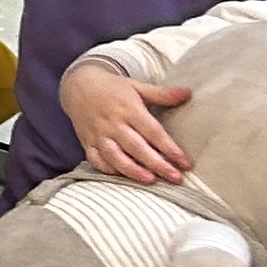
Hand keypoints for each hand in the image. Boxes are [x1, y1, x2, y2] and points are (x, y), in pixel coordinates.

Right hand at [64, 62, 192, 184]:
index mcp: (128, 109)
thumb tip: (188, 93)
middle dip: (157, 164)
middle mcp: (113, 123)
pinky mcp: (87, 142)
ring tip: (150, 180)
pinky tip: (124, 176)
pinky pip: (96, 160)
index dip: (169, 148)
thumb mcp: (137, 86)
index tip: (185, 162)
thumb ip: (162, 93)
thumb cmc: (112, 88)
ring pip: (115, 156)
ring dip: (133, 170)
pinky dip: (109, 170)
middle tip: (175, 178)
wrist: (78, 86)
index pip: (152, 132)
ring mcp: (98, 134)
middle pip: (137, 148)